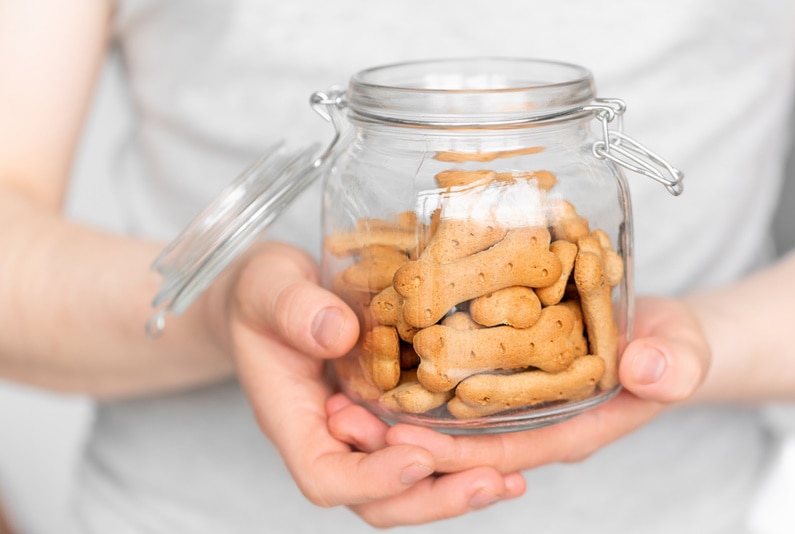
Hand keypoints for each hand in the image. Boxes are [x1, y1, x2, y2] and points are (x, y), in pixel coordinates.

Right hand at [220, 241, 523, 527]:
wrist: (275, 296)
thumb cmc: (263, 295)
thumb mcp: (267, 288)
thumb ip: (293, 309)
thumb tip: (338, 331)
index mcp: (295, 419)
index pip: (325, 475)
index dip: (371, 479)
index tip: (415, 457)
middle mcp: (336, 437)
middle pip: (384, 498)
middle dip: (439, 495)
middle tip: (493, 478)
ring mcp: (369, 430)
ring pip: (417, 482)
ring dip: (468, 481)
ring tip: (518, 472)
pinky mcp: (395, 411)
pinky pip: (433, 447)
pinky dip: (475, 451)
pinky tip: (517, 448)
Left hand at [328, 295, 709, 489]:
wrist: (659, 329)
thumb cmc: (673, 345)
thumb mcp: (683, 348)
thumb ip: (673, 364)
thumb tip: (647, 368)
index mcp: (566, 433)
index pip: (500, 454)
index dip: (452, 455)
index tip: (402, 441)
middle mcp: (528, 425)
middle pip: (458, 446)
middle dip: (403, 443)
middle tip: (349, 420)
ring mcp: (510, 402)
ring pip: (444, 421)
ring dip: (395, 415)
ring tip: (344, 399)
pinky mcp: (498, 373)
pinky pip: (450, 387)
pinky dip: (414, 381)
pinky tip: (376, 360)